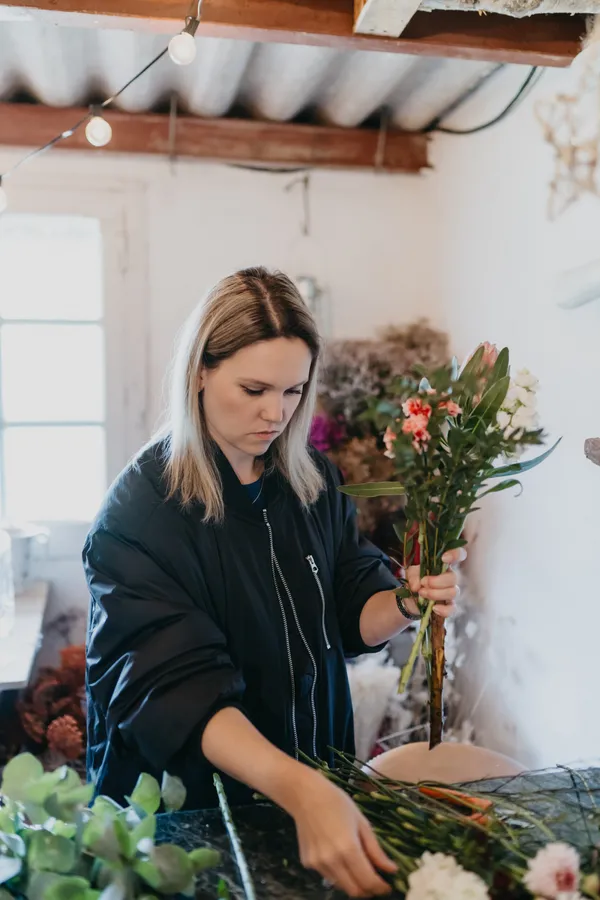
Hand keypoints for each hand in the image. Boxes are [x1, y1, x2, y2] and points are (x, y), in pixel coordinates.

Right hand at [286, 769, 396, 896]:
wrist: (305, 795)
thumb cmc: (337, 803)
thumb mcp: (362, 822)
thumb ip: (375, 850)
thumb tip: (392, 870)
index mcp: (348, 848)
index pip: (368, 881)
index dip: (381, 888)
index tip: (388, 886)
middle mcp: (332, 861)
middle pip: (354, 891)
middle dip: (368, 890)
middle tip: (375, 881)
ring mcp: (317, 864)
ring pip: (341, 886)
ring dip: (353, 883)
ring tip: (358, 867)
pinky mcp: (307, 863)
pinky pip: (328, 876)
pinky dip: (338, 873)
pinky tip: (338, 856)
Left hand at [405, 547, 465, 618]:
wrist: (411, 597)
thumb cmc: (415, 580)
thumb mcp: (411, 574)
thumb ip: (414, 577)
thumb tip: (418, 586)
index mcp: (443, 565)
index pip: (458, 555)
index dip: (456, 554)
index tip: (444, 558)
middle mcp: (450, 577)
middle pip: (454, 578)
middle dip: (437, 581)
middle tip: (423, 582)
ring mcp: (450, 592)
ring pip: (453, 592)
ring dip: (436, 593)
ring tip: (421, 593)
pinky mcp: (448, 606)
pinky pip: (452, 608)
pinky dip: (444, 610)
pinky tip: (434, 608)